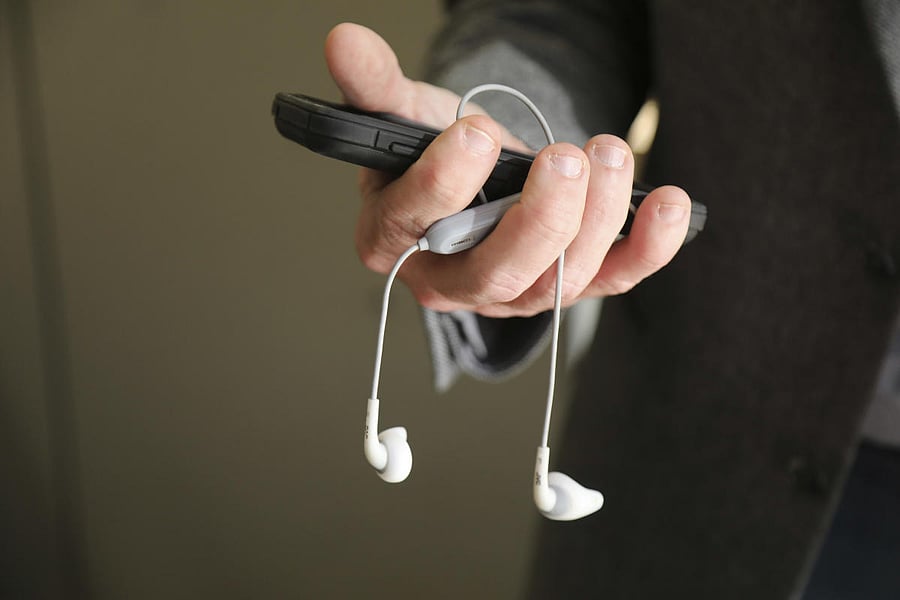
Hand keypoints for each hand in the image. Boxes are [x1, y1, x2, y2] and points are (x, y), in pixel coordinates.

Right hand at [325, 23, 691, 317]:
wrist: (478, 180)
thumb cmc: (433, 153)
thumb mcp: (403, 117)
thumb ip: (375, 87)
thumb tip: (343, 41)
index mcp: (395, 239)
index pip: (413, 223)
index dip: (443, 184)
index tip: (474, 134)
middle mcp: (452, 279)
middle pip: (494, 272)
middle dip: (538, 218)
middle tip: (564, 159)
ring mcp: (513, 291)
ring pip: (557, 279)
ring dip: (596, 219)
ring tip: (609, 153)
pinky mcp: (565, 286)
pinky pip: (610, 279)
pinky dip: (646, 248)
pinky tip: (671, 205)